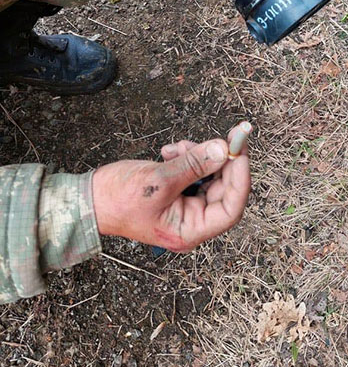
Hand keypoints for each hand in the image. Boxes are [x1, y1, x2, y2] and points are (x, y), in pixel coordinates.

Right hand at [92, 126, 250, 251]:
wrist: (87, 199)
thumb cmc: (117, 200)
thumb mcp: (159, 180)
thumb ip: (193, 164)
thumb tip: (223, 150)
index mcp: (190, 231)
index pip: (231, 208)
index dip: (240, 179)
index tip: (240, 152)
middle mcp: (192, 221)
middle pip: (223, 189)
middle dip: (221, 161)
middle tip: (227, 136)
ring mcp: (185, 206)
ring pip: (209, 176)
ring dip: (199, 156)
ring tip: (178, 147)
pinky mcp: (177, 192)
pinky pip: (194, 172)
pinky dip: (187, 157)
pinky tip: (169, 151)